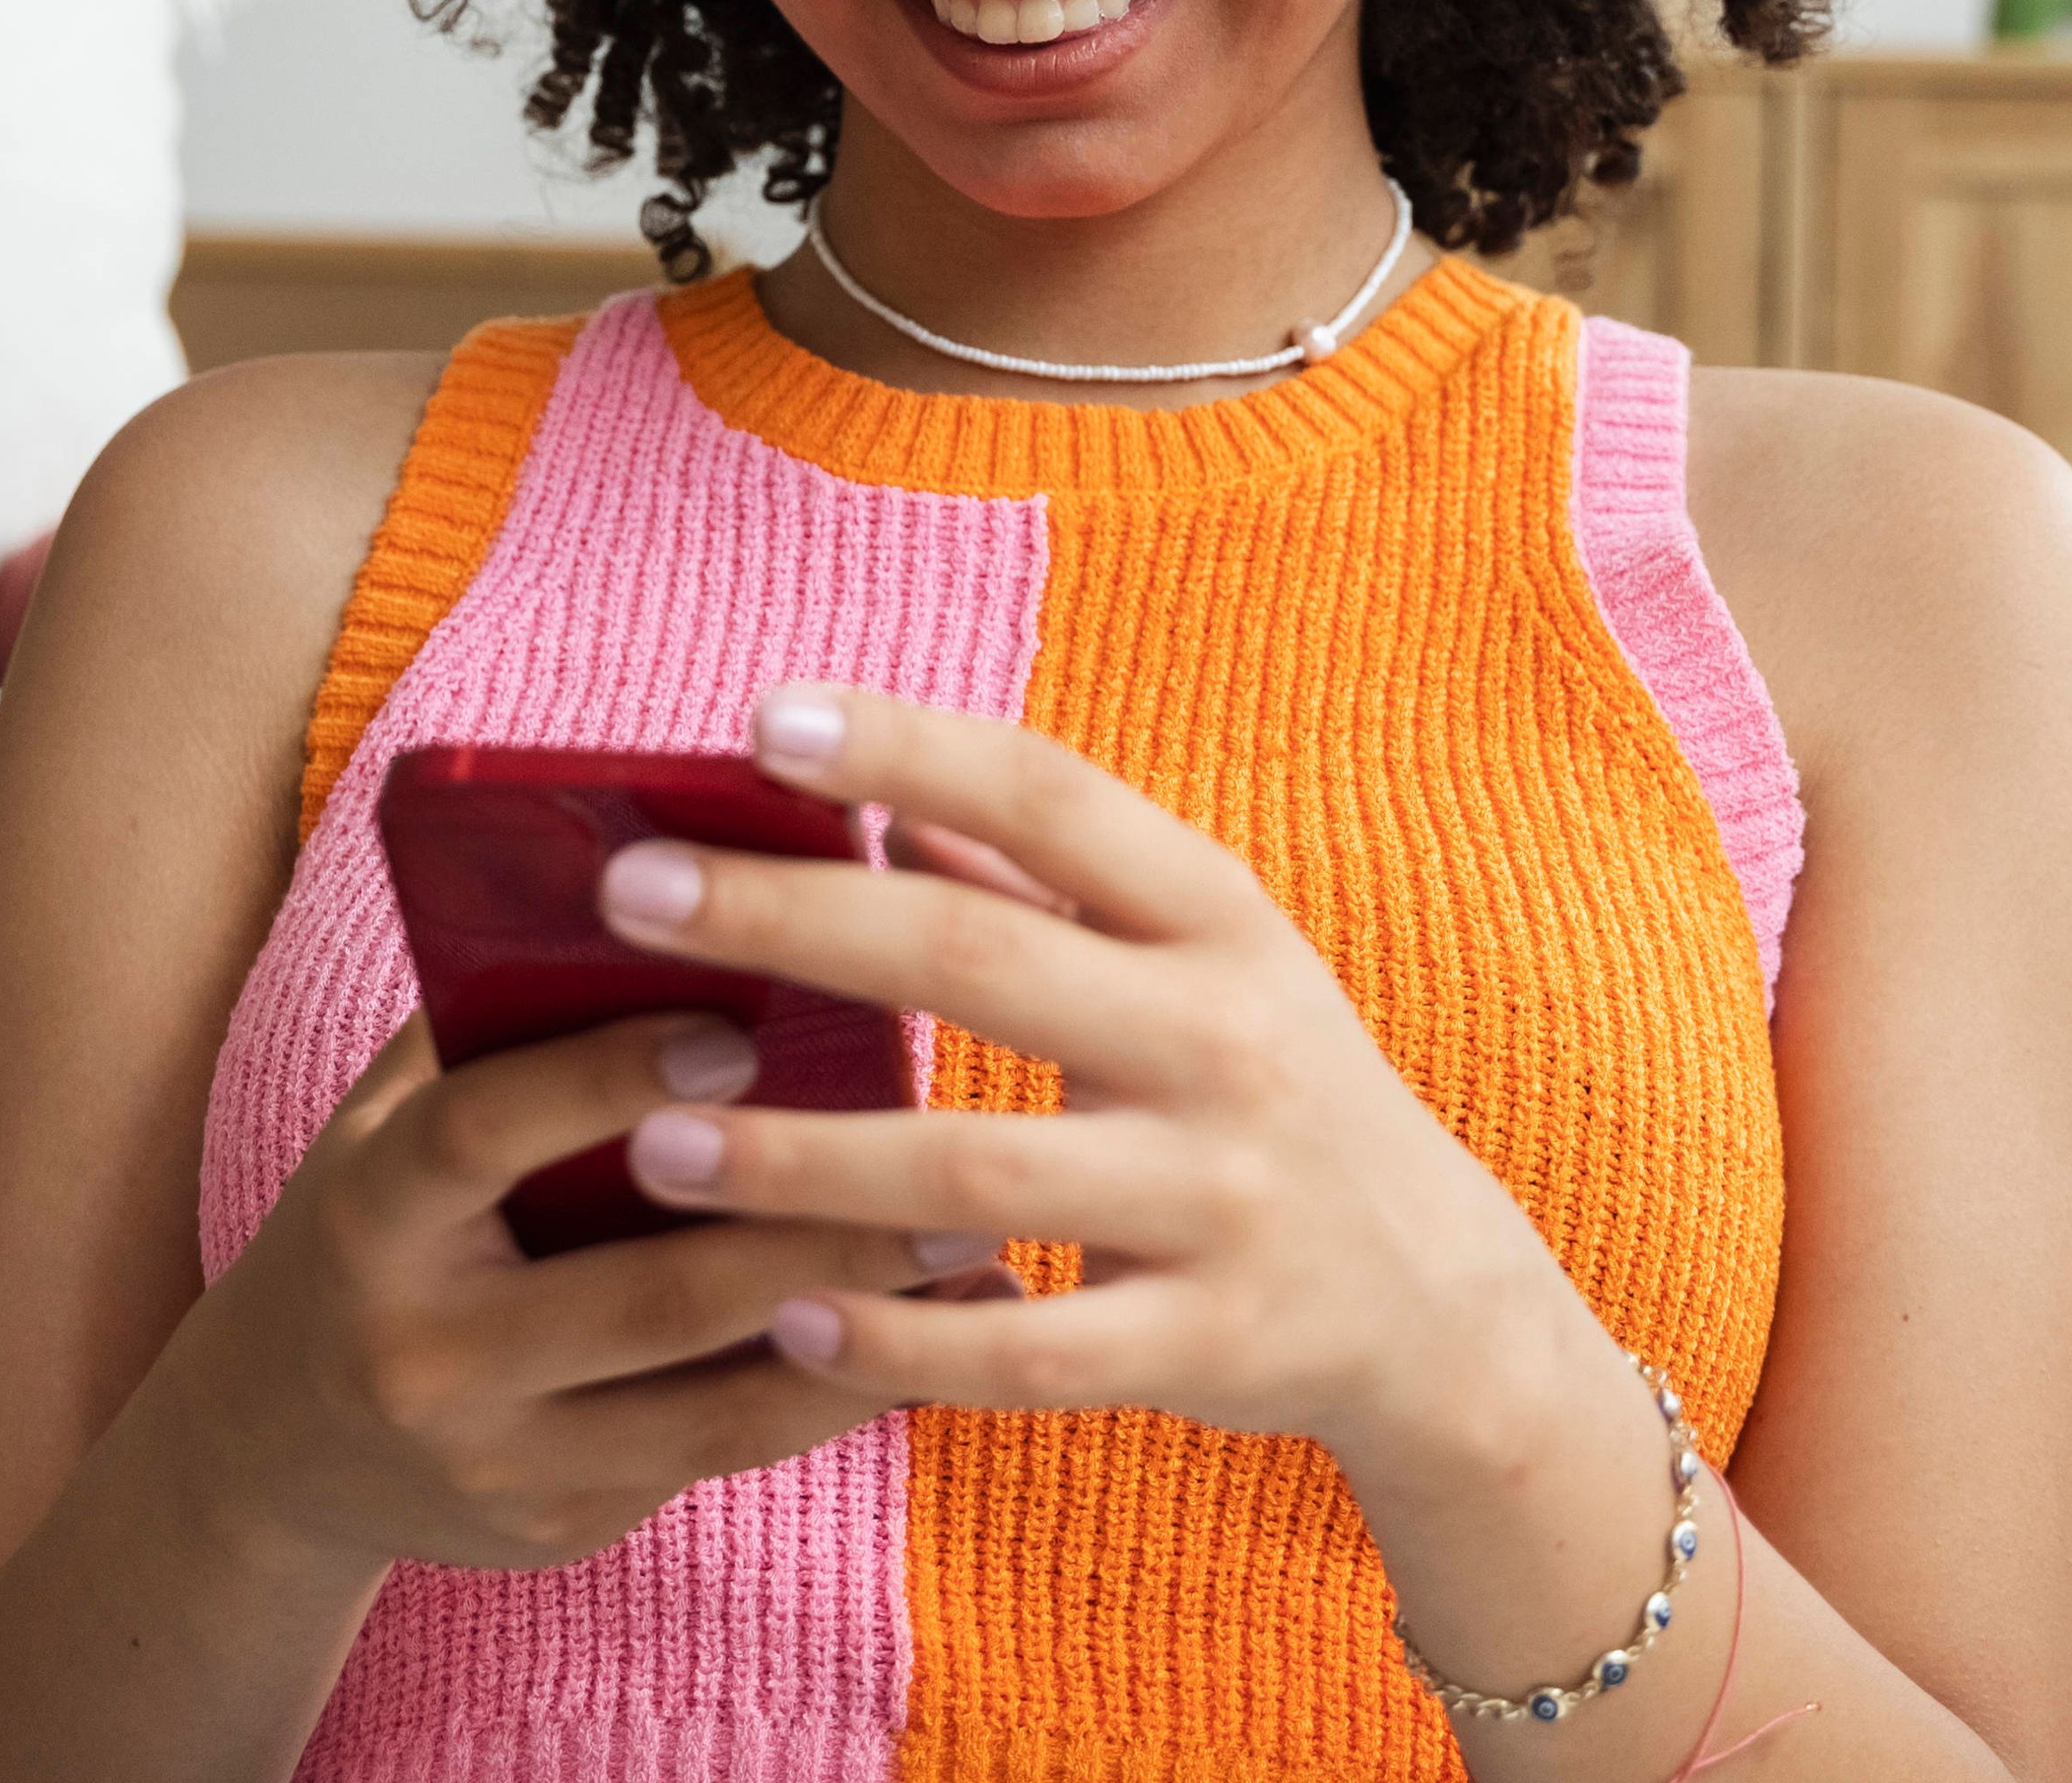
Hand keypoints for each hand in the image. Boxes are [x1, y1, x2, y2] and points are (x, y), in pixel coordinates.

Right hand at [157, 1006, 977, 1576]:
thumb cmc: (375, 1221)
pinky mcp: (561, 1524)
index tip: (737, 1026)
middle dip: (810, 1222)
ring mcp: (496, 1460)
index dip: (604, 1078)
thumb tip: (672, 888)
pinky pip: (720, 1457)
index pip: (482, 1133)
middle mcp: (425, 1351)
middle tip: (947, 1149)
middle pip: (643, 1292)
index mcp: (370, 1214)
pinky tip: (932, 1338)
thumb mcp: (389, 1118)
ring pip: (711, 1402)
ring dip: (858, 1322)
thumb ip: (499, 1020)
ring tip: (975, 1245)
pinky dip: (834, 1395)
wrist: (275, 1446)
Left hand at [593, 685, 1623, 1503]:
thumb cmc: (1270, 1088)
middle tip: (633, 895)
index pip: (1052, 796)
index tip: (765, 716)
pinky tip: (785, 1324)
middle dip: (795, 921)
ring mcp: (1222, 1198)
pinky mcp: (1207, 1344)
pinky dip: (902, 1342)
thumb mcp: (1197, 958)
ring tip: (654, 1146)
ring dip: (805, 1158)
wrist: (1438, 1301)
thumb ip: (1044, 876)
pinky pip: (1032, 1355)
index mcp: (1215, 919)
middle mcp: (1225, 1040)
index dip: (910, 747)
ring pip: (983, 1171)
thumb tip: (873, 787)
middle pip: (981, 960)